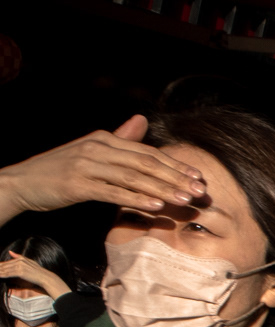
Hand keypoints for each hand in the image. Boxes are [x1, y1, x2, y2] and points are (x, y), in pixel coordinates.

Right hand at [0, 116, 205, 225]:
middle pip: (145, 163)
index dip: (175, 164)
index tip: (198, 177)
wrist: (22, 182)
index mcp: (104, 140)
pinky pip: (112, 192)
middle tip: (199, 191)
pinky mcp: (77, 184)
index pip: (147, 152)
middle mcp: (97, 148)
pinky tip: (154, 206)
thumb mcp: (92, 151)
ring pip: (132, 177)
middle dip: (175, 177)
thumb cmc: (61, 170)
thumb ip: (119, 140)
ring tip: (184, 200)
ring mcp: (86, 165)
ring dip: (161, 189)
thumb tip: (142, 121)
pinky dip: (135, 198)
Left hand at [0, 252, 71, 298]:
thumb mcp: (29, 262)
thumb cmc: (38, 271)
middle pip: (4, 266)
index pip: (6, 263)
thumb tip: (10, 252)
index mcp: (20, 258)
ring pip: (4, 270)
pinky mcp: (20, 272)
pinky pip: (8, 274)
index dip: (0, 266)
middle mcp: (19, 261)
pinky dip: (2, 275)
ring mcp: (19, 266)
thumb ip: (19, 256)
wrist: (45, 277)